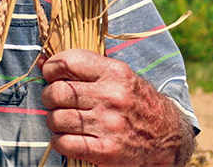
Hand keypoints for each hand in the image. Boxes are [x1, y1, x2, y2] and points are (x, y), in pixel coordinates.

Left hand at [39, 49, 192, 166]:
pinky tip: (68, 138)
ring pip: (57, 119)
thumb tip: (42, 60)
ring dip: (53, 120)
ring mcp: (109, 125)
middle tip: (55, 101)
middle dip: (49, 96)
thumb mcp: (117, 76)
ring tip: (63, 120)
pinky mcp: (107, 151)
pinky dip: (59, 141)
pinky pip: (65, 144)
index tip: (52, 75)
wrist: (169, 137)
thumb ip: (84, 67)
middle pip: (57, 92)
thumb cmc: (135, 101)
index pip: (67, 62)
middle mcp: (112, 97)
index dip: (51, 68)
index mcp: (114, 73)